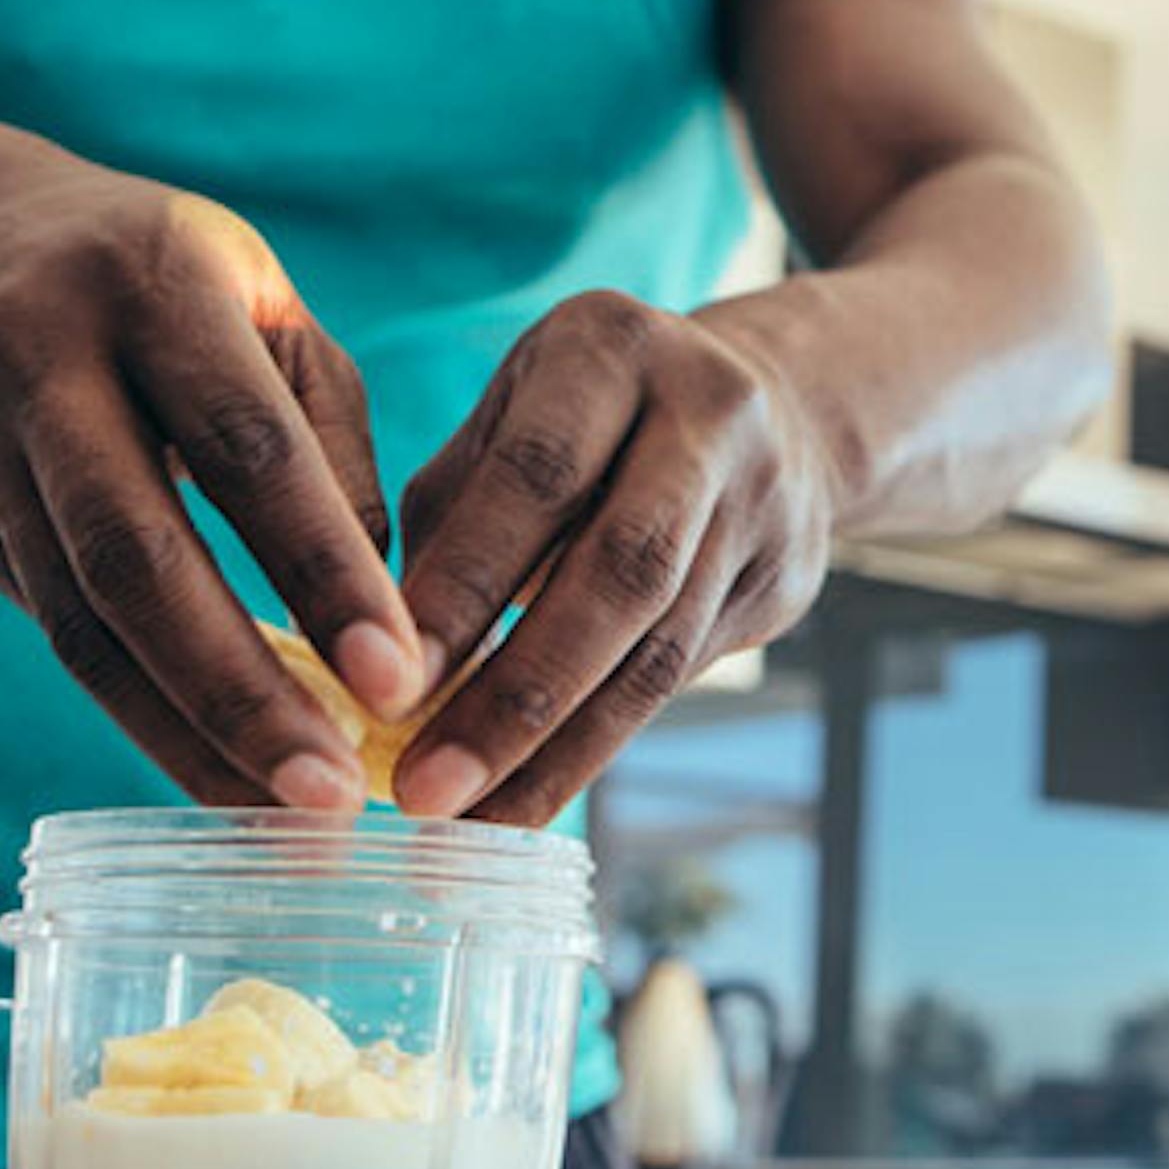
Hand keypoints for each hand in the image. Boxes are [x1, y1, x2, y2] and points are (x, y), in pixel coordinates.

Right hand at [0, 146, 425, 808]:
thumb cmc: (161, 281)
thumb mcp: (261, 309)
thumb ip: (328, 444)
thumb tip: (385, 613)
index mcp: (154, 287)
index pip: (247, 448)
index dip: (320, 569)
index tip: (399, 679)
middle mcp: (47, 366)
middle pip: (138, 557)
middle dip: (240, 692)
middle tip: (334, 800)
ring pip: (81, 620)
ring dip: (186, 734)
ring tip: (286, 822)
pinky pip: (55, 633)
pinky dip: (140, 713)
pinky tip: (217, 774)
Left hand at [389, 289, 838, 821]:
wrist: (772, 408)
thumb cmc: (582, 424)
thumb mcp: (508, 418)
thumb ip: (449, 521)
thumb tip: (379, 664)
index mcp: (614, 347)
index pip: (538, 475)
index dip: (464, 586)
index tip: (384, 686)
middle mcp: (710, 413)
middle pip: (620, 572)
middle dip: (516, 694)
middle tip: (422, 788)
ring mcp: (765, 500)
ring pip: (659, 648)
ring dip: (556, 749)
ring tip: (467, 822)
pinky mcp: (789, 579)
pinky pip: (681, 679)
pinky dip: (596, 747)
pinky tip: (526, 797)